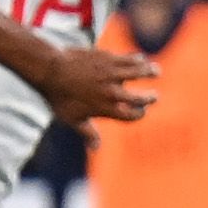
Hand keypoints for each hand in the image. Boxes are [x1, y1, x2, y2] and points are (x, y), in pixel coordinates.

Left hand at [33, 41, 158, 130]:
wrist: (50, 69)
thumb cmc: (59, 96)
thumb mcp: (72, 119)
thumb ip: (88, 133)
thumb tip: (95, 149)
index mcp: (106, 109)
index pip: (132, 116)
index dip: (139, 114)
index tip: (141, 111)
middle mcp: (112, 93)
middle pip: (141, 98)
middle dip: (150, 98)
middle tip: (154, 96)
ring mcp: (112, 74)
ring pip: (139, 73)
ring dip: (151, 72)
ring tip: (157, 71)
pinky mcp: (109, 58)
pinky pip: (129, 58)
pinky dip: (138, 59)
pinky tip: (142, 59)